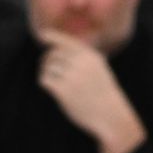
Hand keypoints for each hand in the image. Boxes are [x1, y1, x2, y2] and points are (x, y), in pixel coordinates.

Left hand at [38, 33, 146, 152]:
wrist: (111, 116)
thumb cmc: (103, 95)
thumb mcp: (99, 70)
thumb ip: (84, 58)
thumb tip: (60, 49)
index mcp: (89, 56)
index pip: (65, 41)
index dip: (52, 36)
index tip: (41, 35)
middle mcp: (80, 64)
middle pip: (53, 54)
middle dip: (47, 60)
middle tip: (47, 69)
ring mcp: (72, 77)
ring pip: (48, 67)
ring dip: (46, 73)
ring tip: (52, 82)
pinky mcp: (63, 92)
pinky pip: (45, 80)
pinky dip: (44, 82)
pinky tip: (49, 88)